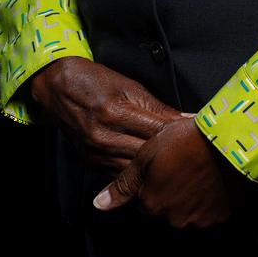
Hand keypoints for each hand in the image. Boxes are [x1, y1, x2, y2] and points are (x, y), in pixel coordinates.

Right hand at [26, 56, 194, 173]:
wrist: (59, 88)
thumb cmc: (96, 81)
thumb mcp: (129, 86)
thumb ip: (157, 107)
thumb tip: (184, 119)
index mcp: (116, 112)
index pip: (156, 131)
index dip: (179, 134)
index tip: (198, 134)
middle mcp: (104, 136)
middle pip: (148, 154)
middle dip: (171, 153)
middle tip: (194, 153)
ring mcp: (95, 153)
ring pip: (135, 170)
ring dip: (156, 167)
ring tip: (178, 165)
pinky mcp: (91, 163)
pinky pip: (120, 175)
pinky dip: (137, 173)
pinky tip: (152, 170)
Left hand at [92, 115, 257, 228]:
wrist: (226, 141)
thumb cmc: (185, 141)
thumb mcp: (147, 154)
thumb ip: (123, 184)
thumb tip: (98, 205)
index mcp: (151, 204)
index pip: (145, 200)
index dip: (154, 181)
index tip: (164, 165)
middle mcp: (173, 219)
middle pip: (167, 209)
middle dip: (173, 192)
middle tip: (184, 166)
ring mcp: (199, 221)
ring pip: (190, 212)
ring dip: (193, 198)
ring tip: (201, 172)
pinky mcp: (222, 217)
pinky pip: (213, 213)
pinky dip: (213, 201)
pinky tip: (215, 181)